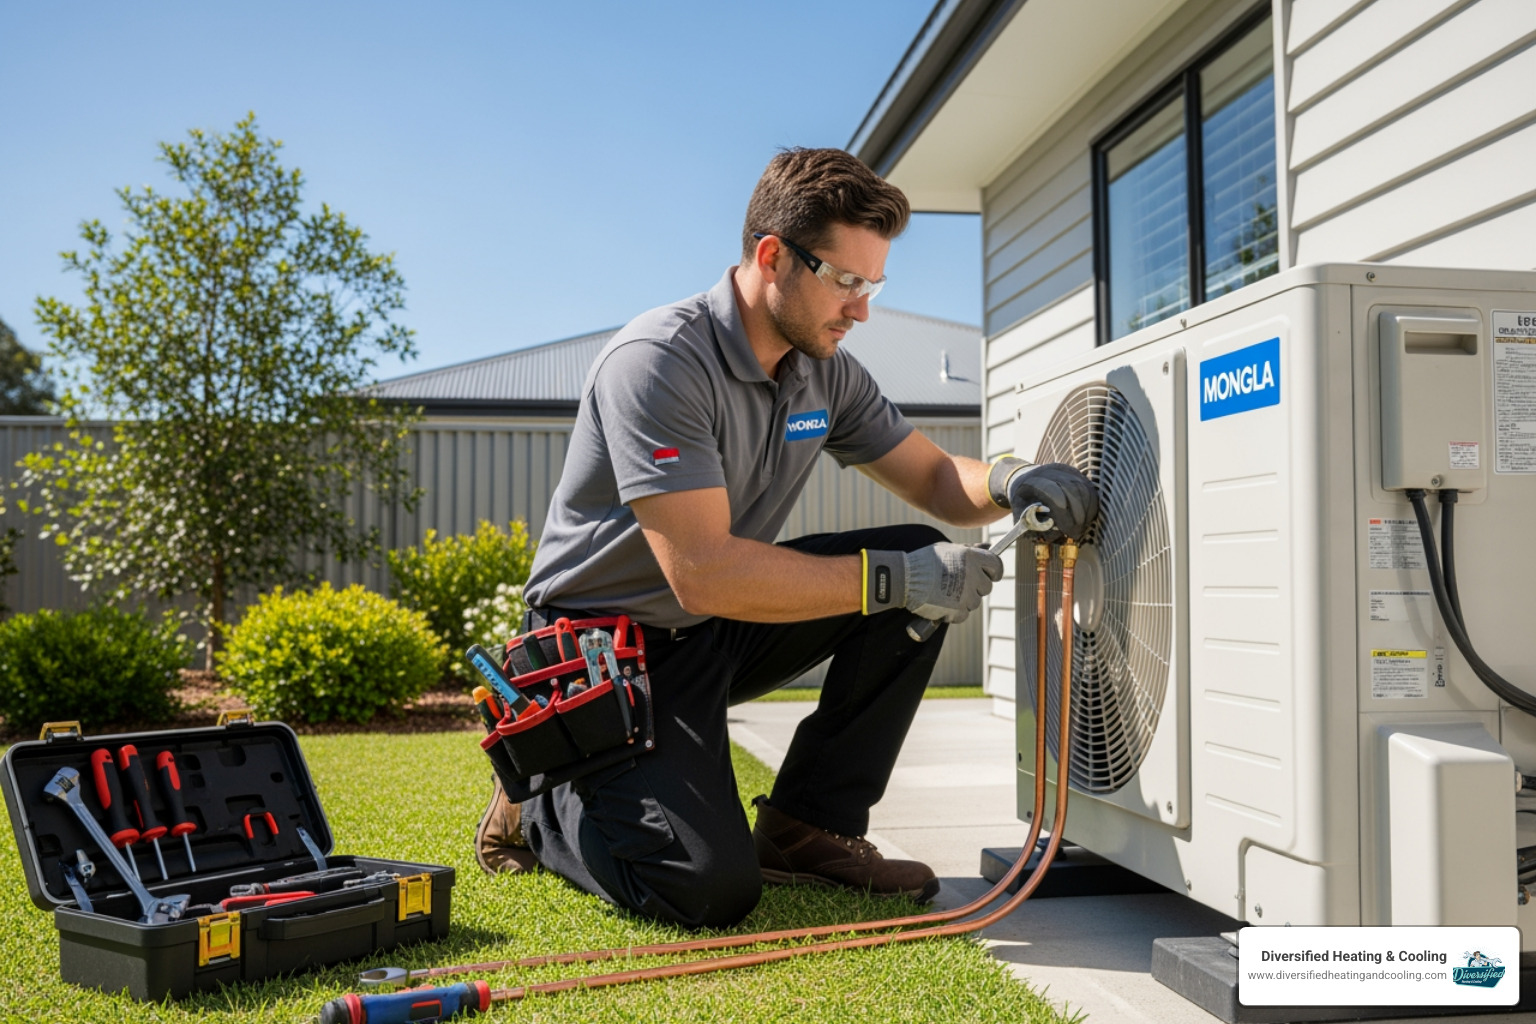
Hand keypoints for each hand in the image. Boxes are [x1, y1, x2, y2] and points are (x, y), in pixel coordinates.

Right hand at [863, 543, 1004, 624]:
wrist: (904, 578)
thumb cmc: (924, 562)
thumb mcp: (948, 549)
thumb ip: (970, 549)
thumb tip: (990, 547)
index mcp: (971, 557)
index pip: (997, 565)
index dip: (994, 571)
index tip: (990, 575)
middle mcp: (972, 575)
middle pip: (986, 587)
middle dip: (975, 587)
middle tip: (959, 584)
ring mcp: (966, 594)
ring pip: (975, 602)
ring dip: (964, 600)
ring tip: (945, 593)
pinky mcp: (957, 610)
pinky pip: (963, 615)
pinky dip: (954, 612)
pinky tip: (941, 603)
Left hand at [1007, 463, 1097, 541]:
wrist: (1024, 479)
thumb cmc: (1022, 502)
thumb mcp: (1020, 516)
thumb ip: (1034, 525)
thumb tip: (1054, 532)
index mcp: (1031, 480)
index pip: (1051, 492)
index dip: (1062, 512)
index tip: (1067, 531)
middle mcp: (1049, 471)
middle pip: (1070, 489)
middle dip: (1076, 515)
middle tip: (1077, 533)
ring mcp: (1064, 471)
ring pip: (1082, 489)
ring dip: (1085, 511)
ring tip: (1082, 528)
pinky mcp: (1076, 474)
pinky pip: (1088, 488)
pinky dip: (1090, 505)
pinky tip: (1087, 519)